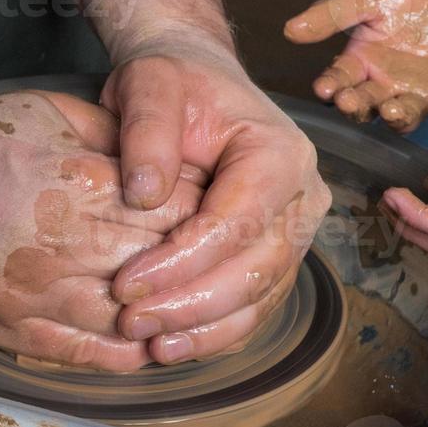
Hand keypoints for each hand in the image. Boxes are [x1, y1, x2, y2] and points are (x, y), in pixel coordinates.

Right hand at [0, 90, 204, 370]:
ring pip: (123, 319)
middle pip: (157, 266)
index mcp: (79, 181)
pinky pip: (74, 351)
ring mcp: (31, 289)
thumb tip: (165, 161)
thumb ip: (110, 135)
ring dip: (162, 323)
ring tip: (186, 321)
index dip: (202, 220)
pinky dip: (115, 357)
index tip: (215, 222)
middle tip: (214, 273)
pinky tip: (141, 351)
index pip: (172, 210)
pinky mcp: (2, 323)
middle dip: (190, 272)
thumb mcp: (48, 110)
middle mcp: (61, 240)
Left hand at [100, 36, 331, 363]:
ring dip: (203, 328)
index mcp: (280, 153)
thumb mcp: (149, 81)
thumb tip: (145, 195)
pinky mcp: (273, 258)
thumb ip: (148, 129)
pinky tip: (170, 345)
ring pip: (258, 298)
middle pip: (255, 270)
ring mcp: (293, 233)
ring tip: (148, 344)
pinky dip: (213, 332)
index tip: (126, 284)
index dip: (182, 262)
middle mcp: (301, 198)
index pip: (237, 222)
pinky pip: (252, 307)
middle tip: (131, 320)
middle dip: (191, 304)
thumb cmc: (171, 81)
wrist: (189, 82)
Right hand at [283, 0, 427, 131]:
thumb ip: (334, 13)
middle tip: (350, 101)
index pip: (341, 80)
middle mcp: (390, 85)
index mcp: (365, 62)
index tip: (323, 88)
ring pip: (405, 118)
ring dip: (397, 118)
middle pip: (367, 106)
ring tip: (392, 110)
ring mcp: (424, 95)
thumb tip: (289, 30)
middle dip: (357, 107)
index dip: (331, 86)